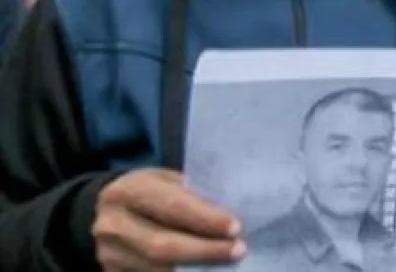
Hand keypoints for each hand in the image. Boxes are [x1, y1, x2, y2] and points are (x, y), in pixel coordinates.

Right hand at [93, 168, 243, 271]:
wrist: (108, 211)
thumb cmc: (151, 192)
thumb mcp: (167, 181)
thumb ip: (190, 196)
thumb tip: (227, 218)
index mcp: (128, 191)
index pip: (172, 207)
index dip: (205, 219)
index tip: (235, 228)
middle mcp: (112, 224)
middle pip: (163, 246)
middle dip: (205, 251)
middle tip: (238, 250)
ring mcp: (109, 254)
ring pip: (157, 269)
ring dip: (197, 268)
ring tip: (226, 264)